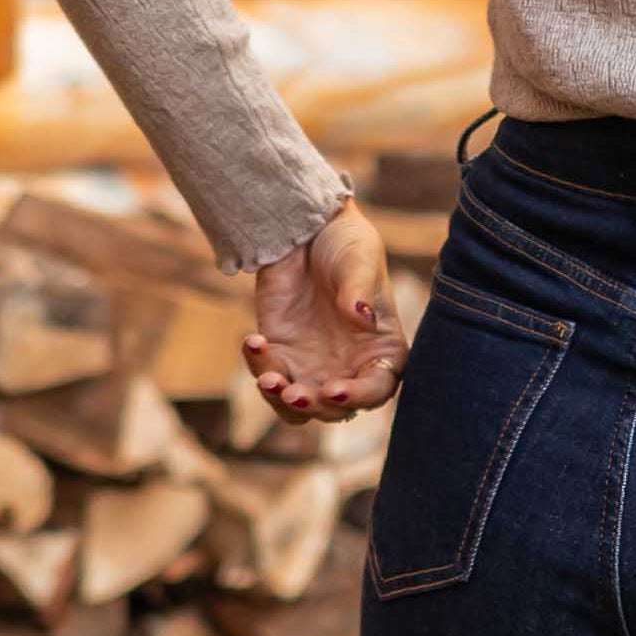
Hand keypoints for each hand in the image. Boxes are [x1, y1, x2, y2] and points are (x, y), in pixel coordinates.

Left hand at [242, 200, 408, 421]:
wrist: (305, 226)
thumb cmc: (345, 242)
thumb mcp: (359, 259)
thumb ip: (360, 290)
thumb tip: (361, 317)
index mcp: (381, 349)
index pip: (378, 388)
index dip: (360, 397)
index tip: (336, 389)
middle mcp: (350, 365)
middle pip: (336, 409)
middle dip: (315, 406)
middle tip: (295, 392)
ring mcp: (313, 363)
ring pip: (299, 405)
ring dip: (282, 402)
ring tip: (267, 380)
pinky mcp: (280, 352)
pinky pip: (268, 375)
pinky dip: (258, 366)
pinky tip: (254, 340)